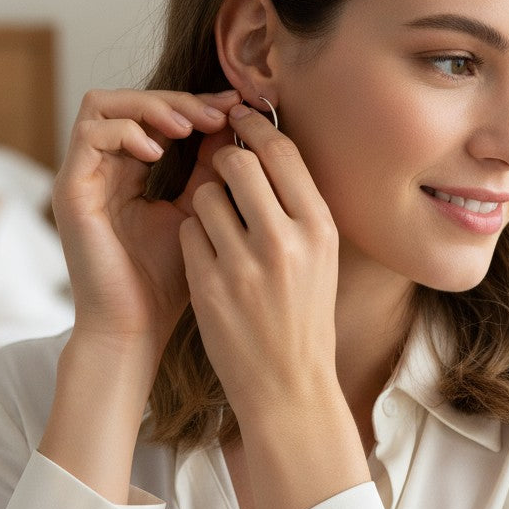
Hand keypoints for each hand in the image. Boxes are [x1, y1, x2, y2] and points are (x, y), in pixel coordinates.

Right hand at [53, 87, 240, 363]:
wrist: (135, 330)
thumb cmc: (166, 283)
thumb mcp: (198, 214)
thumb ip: (209, 172)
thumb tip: (234, 127)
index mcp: (130, 174)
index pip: (156, 115)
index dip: (196, 105)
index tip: (238, 110)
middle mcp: (102, 170)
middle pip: (130, 100)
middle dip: (179, 100)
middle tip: (220, 112)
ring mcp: (82, 177)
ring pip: (103, 104)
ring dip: (151, 106)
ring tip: (190, 126)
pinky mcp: (70, 190)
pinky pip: (89, 135)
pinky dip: (126, 132)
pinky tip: (158, 153)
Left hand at [179, 103, 340, 418]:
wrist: (288, 385)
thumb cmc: (305, 316)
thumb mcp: (321, 257)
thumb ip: (297, 205)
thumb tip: (267, 147)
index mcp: (320, 228)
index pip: (282, 152)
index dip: (256, 129)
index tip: (241, 123)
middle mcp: (285, 240)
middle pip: (238, 163)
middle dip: (224, 160)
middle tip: (222, 171)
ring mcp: (244, 264)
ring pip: (206, 196)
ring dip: (206, 202)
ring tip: (220, 227)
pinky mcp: (209, 285)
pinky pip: (188, 232)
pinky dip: (194, 237)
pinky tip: (210, 259)